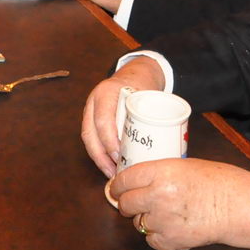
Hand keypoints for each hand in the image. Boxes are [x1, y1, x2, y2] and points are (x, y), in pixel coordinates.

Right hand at [82, 58, 166, 175]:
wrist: (134, 74)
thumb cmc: (142, 86)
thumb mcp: (147, 95)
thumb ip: (149, 115)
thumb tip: (160, 144)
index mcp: (106, 92)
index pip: (102, 119)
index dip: (108, 139)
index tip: (118, 155)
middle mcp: (93, 101)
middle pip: (90, 133)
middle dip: (101, 156)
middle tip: (115, 173)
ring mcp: (90, 111)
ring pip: (88, 139)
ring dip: (99, 159)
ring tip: (113, 174)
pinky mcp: (92, 120)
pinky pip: (92, 140)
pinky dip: (100, 156)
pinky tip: (110, 168)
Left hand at [110, 158, 249, 249]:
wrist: (238, 206)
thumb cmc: (216, 181)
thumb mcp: (182, 165)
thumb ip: (156, 172)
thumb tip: (134, 180)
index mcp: (160, 172)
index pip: (124, 180)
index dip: (117, 185)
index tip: (116, 188)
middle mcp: (158, 196)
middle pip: (125, 204)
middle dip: (128, 203)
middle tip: (135, 202)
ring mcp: (164, 220)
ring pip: (137, 224)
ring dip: (145, 219)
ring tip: (162, 213)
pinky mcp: (172, 240)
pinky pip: (151, 240)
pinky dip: (157, 236)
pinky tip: (169, 227)